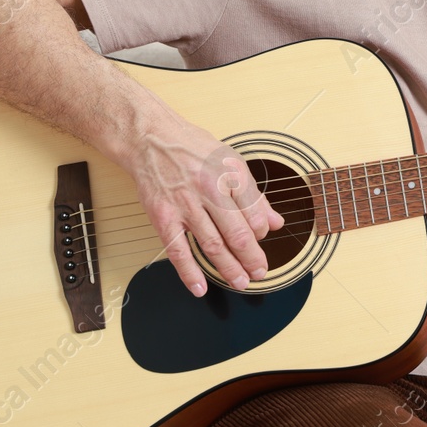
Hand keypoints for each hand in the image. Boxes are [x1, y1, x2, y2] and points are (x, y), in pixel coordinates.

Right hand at [122, 124, 284, 297]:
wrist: (151, 138)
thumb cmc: (193, 148)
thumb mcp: (231, 161)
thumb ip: (254, 195)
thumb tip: (275, 221)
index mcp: (230, 174)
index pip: (255, 213)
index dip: (262, 232)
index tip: (261, 239)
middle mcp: (209, 189)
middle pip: (237, 233)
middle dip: (252, 258)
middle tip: (260, 272)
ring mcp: (185, 205)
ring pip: (212, 245)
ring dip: (228, 269)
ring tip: (240, 282)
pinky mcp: (163, 217)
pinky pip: (178, 250)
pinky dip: (189, 273)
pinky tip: (200, 287)